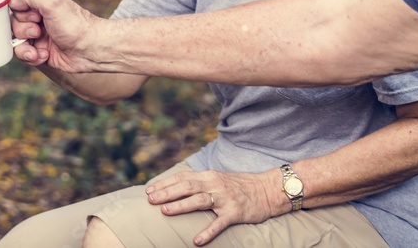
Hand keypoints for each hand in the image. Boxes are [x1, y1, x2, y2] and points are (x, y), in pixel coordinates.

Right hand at [9, 0, 100, 72]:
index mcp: (42, 0)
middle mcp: (39, 15)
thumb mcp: (52, 1)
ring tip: (40, 50)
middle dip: (23, 31)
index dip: (20, 14)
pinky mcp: (40, 49)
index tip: (35, 17)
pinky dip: (31, 56)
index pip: (15, 4)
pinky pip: (24, 54)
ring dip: (25, 47)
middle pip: (13, 23)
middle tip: (38, 32)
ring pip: (16, 41)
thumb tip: (13, 1)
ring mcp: (39, 33)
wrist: (91, 50)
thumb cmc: (75, 25)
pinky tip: (44, 56)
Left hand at [144, 169, 277, 245]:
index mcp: (209, 176)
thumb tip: (180, 188)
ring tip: (165, 212)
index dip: (165, 183)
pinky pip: (219, 223)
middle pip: (187, 186)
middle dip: (167, 193)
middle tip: (150, 200)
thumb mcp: (219, 179)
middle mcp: (215, 184)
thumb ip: (202, 183)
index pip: (183, 178)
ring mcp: (225, 198)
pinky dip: (208, 232)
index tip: (149, 190)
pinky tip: (197, 241)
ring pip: (199, 200)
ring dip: (181, 205)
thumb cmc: (241, 186)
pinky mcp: (235, 212)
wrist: (268, 190)